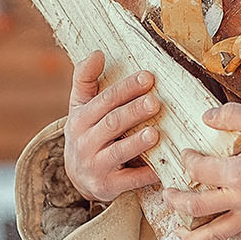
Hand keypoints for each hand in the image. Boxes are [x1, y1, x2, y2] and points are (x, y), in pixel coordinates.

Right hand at [64, 50, 161, 203]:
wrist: (78, 175)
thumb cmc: (87, 132)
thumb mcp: (80, 106)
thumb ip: (86, 79)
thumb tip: (96, 53)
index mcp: (80, 118)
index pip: (103, 100)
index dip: (125, 89)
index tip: (148, 77)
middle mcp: (84, 142)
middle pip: (111, 124)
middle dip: (133, 113)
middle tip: (155, 102)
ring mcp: (96, 166)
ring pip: (118, 153)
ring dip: (136, 144)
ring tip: (155, 133)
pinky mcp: (108, 186)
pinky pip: (129, 180)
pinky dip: (146, 175)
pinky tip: (162, 167)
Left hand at [164, 103, 240, 239]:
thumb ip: (233, 115)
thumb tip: (205, 116)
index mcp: (239, 174)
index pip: (198, 170)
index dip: (186, 161)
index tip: (184, 155)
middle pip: (196, 206)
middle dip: (176, 200)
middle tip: (167, 194)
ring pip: (213, 235)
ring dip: (191, 234)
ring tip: (178, 231)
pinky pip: (236, 237)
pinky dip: (219, 236)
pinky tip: (213, 231)